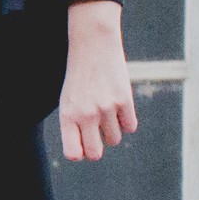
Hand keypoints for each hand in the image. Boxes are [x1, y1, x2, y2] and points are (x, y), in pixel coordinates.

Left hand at [60, 1, 136, 161]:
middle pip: (95, 153)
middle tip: (97, 134)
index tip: (82, 144)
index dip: (79, 152)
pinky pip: (130, 127)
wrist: (92, 46)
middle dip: (97, 148)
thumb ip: (74, 125)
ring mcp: (106, 108)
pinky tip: (119, 107)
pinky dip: (127, 121)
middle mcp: (86, 115)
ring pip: (115, 140)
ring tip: (106, 112)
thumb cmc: (78, 77)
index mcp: (67, 116)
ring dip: (112, 131)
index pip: (73, 153)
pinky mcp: (124, 100)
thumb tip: (85, 153)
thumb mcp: (68, 100)